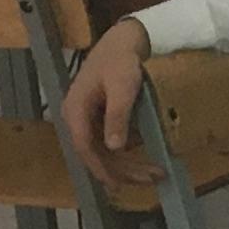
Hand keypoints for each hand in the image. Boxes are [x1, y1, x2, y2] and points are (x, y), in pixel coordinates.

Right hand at [59, 19, 151, 170]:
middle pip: (95, 153)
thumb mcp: (122, 87)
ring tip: (154, 172)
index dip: (101, 169)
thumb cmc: (120, 62)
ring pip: (101, 151)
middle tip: (153, 177)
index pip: (84, 147)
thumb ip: (117, 117)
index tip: (119, 186)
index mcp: (75, 109)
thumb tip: (114, 148)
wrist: (121, 42)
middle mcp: (75, 117)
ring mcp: (85, 118)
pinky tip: (143, 155)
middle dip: (123, 170)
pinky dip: (125, 153)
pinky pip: (106, 142)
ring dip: (126, 164)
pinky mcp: (95, 118)